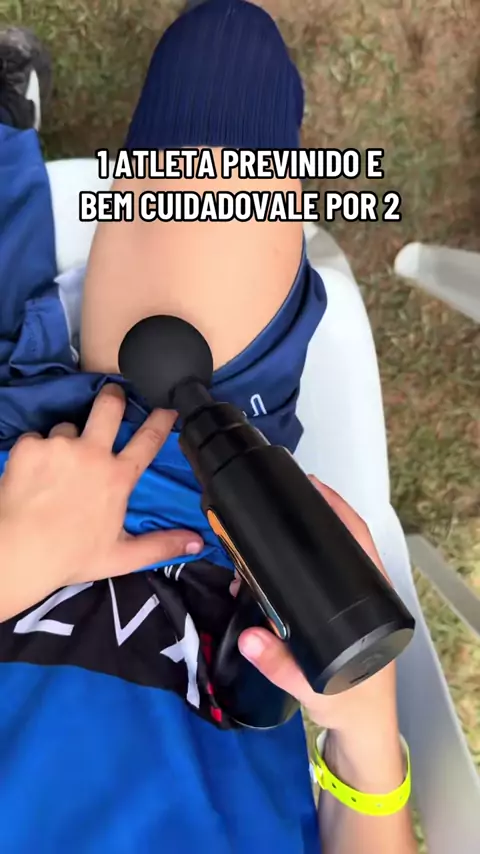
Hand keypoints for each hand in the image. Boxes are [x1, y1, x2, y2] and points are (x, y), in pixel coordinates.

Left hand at [0, 384, 203, 619]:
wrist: (19, 554)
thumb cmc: (71, 556)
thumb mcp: (122, 556)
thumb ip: (162, 545)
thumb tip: (197, 544)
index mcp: (118, 477)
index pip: (148, 440)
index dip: (162, 419)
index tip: (167, 406)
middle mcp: (92, 454)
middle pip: (109, 406)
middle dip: (113, 396)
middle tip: (112, 394)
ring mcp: (60, 446)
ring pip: (67, 427)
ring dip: (66, 440)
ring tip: (57, 465)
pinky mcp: (30, 446)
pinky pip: (36, 438)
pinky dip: (35, 451)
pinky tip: (32, 473)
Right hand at [237, 477, 398, 743]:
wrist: (358, 735)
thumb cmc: (350, 708)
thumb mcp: (316, 689)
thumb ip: (281, 666)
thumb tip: (250, 637)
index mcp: (370, 607)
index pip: (359, 544)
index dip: (338, 512)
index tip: (312, 488)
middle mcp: (360, 600)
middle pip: (340, 545)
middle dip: (308, 521)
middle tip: (273, 501)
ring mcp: (346, 609)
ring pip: (323, 562)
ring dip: (295, 545)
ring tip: (259, 532)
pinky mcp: (330, 620)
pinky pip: (310, 582)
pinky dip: (288, 568)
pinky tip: (263, 564)